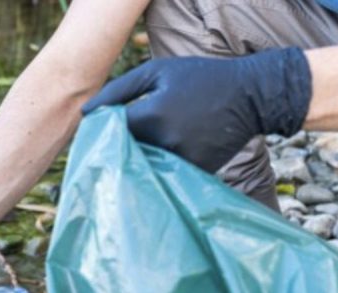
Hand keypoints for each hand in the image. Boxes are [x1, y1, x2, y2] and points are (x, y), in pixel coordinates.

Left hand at [82, 47, 311, 172]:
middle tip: (116, 143)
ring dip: (138, 161)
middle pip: (126, 153)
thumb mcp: (157, 72)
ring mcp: (182, 160)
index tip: (101, 131)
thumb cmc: (201, 77)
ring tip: (141, 150)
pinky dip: (159, 169)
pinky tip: (159, 159)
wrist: (251, 96)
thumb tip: (86, 113)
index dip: (103, 133)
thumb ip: (119, 90)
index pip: (111, 132)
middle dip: (119, 148)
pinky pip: (166, 175)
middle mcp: (166, 142)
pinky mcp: (195, 172)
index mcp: (153, 115)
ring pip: (145, 167)